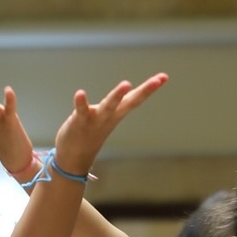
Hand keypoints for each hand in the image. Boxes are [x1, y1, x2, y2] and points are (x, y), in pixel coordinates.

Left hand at [53, 74, 168, 175]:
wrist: (73, 160)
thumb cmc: (89, 135)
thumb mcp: (107, 118)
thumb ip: (116, 105)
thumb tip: (127, 92)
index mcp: (117, 114)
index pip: (136, 99)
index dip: (149, 88)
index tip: (163, 77)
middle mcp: (110, 116)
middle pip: (129, 102)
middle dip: (144, 91)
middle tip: (157, 80)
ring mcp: (96, 120)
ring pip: (108, 106)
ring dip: (117, 96)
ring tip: (127, 83)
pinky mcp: (80, 122)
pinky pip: (81, 111)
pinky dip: (81, 102)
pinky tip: (80, 93)